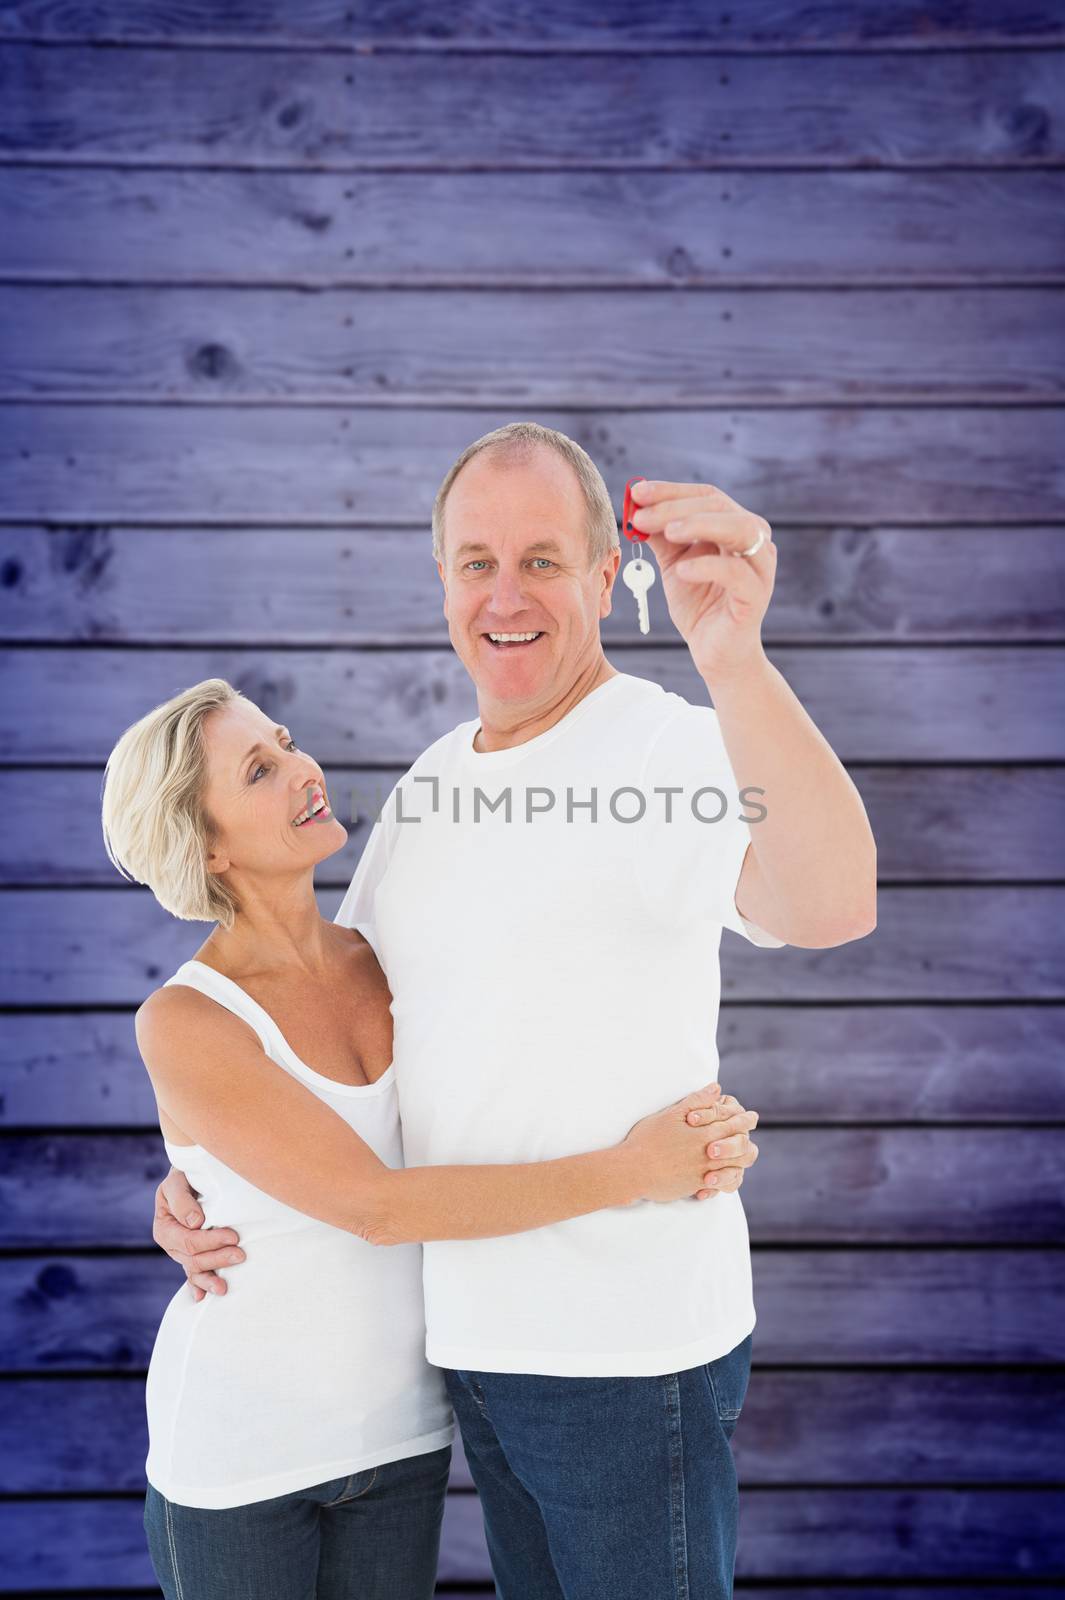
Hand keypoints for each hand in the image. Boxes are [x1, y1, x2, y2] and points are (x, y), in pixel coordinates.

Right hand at [153, 1167, 244, 1300]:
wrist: (190, 1177)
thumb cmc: (184, 1177)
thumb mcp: (177, 1182)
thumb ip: (182, 1200)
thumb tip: (195, 1223)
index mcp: (165, 1228)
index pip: (188, 1241)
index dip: (211, 1241)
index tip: (233, 1237)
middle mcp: (171, 1244)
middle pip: (193, 1258)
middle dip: (217, 1258)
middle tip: (241, 1255)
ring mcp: (181, 1252)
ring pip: (194, 1270)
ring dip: (210, 1278)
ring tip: (224, 1288)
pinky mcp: (192, 1255)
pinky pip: (193, 1274)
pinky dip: (198, 1286)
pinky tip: (202, 1297)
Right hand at [622, 1082, 758, 1202]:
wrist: (634, 1170)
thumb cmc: (648, 1139)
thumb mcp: (671, 1114)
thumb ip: (697, 1101)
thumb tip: (717, 1088)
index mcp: (705, 1132)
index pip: (735, 1124)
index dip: (745, 1119)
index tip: (752, 1117)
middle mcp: (710, 1153)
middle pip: (742, 1147)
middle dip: (748, 1140)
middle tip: (749, 1138)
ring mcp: (705, 1171)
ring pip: (736, 1167)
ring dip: (741, 1161)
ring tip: (742, 1157)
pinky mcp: (698, 1186)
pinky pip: (722, 1185)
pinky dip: (727, 1180)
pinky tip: (724, 1176)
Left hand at [628, 478, 776, 683]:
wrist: (715, 653)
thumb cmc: (699, 606)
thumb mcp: (674, 564)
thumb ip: (661, 536)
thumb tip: (636, 507)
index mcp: (735, 527)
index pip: (707, 496)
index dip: (671, 491)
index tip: (636, 492)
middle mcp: (755, 541)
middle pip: (720, 506)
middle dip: (676, 507)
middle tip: (641, 516)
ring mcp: (759, 568)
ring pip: (740, 529)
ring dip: (699, 524)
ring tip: (667, 532)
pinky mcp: (755, 597)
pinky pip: (737, 573)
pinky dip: (708, 566)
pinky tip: (682, 570)